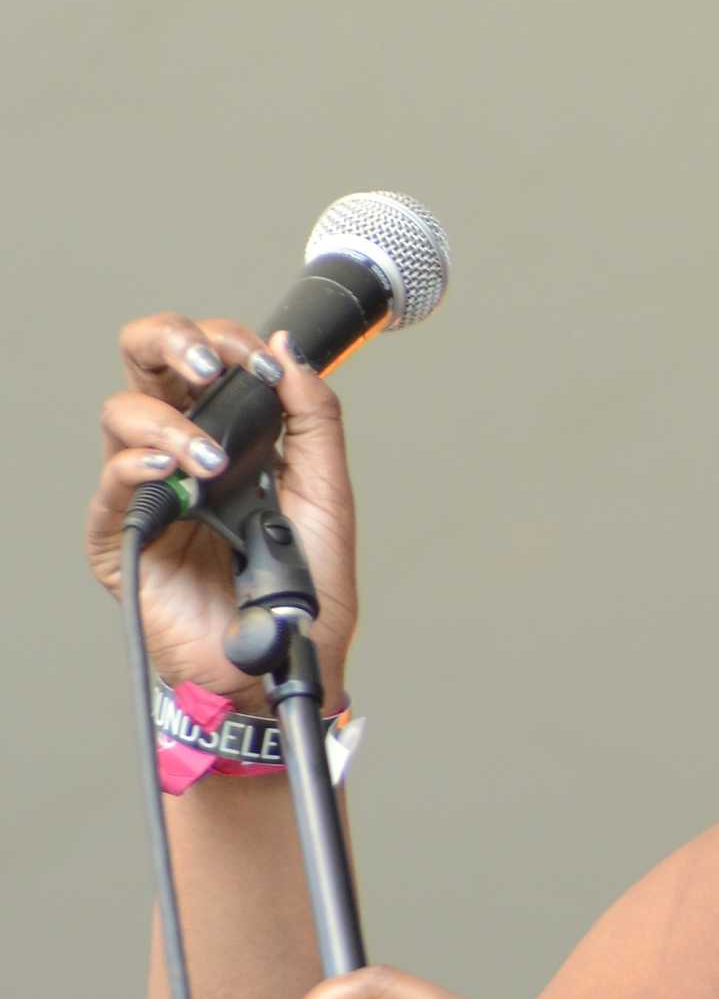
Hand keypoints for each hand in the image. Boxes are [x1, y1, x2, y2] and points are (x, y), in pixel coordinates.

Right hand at [84, 313, 356, 711]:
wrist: (289, 657)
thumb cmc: (307, 586)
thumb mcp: (328, 492)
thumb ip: (312, 419)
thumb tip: (286, 351)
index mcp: (233, 433)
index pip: (207, 359)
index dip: (226, 343)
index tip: (260, 362)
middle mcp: (185, 451)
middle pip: (147, 364)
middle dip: (171, 341)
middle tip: (207, 364)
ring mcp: (151, 490)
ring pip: (123, 414)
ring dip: (170, 423)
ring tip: (210, 460)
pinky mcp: (125, 536)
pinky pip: (110, 486)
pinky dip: (137, 467)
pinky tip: (170, 470)